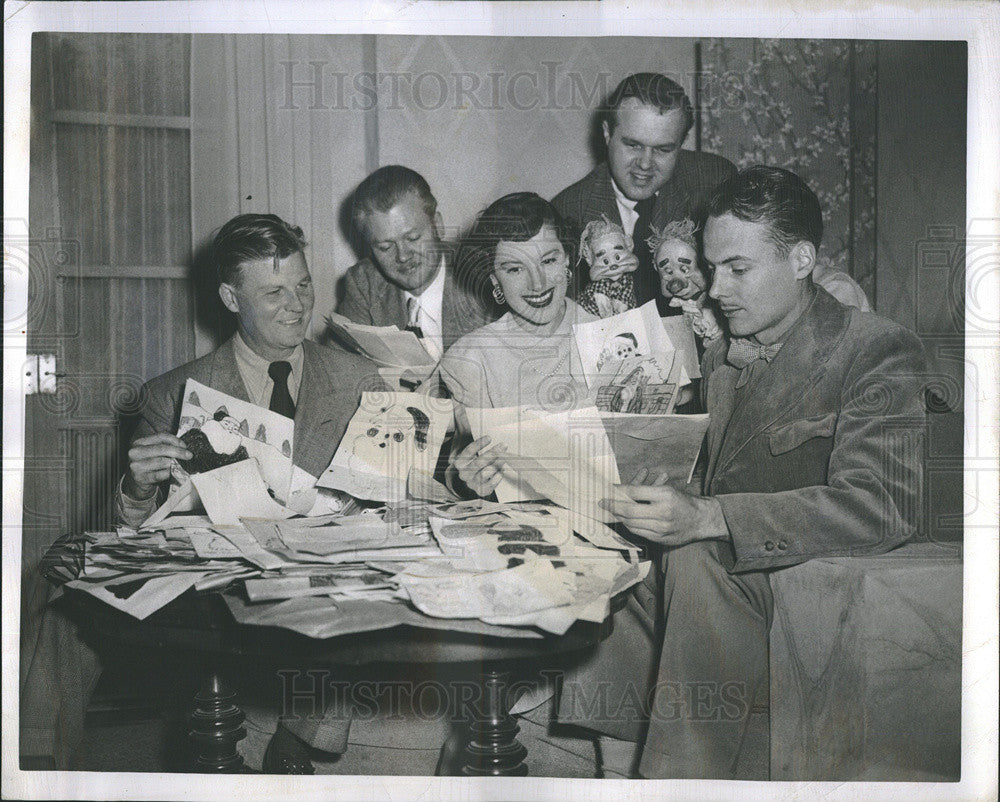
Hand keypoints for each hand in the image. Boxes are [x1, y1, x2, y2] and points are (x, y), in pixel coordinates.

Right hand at [125, 433, 191, 499]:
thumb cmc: (150, 464)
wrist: (140, 481)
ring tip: (181, 465)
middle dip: (178, 451)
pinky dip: (168, 473)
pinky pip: (159, 474)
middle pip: (161, 448)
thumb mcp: (155, 452)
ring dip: (174, 463)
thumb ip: (166, 447)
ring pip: (161, 461)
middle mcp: (135, 453)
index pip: (160, 436)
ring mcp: (136, 466)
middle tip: (189, 455)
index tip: (185, 446)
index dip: (175, 440)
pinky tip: (172, 473)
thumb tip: (184, 448)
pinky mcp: (140, 478)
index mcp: (139, 443)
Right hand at [454, 435, 507, 497]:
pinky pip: (492, 483)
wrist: (473, 482)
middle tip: (503, 445)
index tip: (489, 437)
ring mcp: (472, 483)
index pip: (468, 452)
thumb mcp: (471, 453)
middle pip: (478, 463)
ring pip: (485, 473)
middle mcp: (464, 474)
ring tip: (504, 458)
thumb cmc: (474, 463)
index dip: (478, 444)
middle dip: (492, 453)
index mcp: (460, 463)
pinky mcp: (481, 491)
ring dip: (496, 464)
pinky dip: (498, 476)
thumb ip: (474, 442)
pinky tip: (501, 470)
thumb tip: (471, 425)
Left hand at [600, 483, 728, 547]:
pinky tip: (624, 520)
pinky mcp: (660, 539)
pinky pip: (638, 532)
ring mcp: (661, 528)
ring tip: (611, 511)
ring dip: (619, 517)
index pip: (634, 492)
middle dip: (613, 506)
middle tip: (602, 502)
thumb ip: (645, 490)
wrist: (701, 520)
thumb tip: (621, 491)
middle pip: (630, 510)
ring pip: (632, 523)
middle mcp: (663, 512)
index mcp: (664, 495)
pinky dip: (629, 525)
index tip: (607, 490)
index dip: (618, 491)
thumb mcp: (666, 489)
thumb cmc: (682, 501)